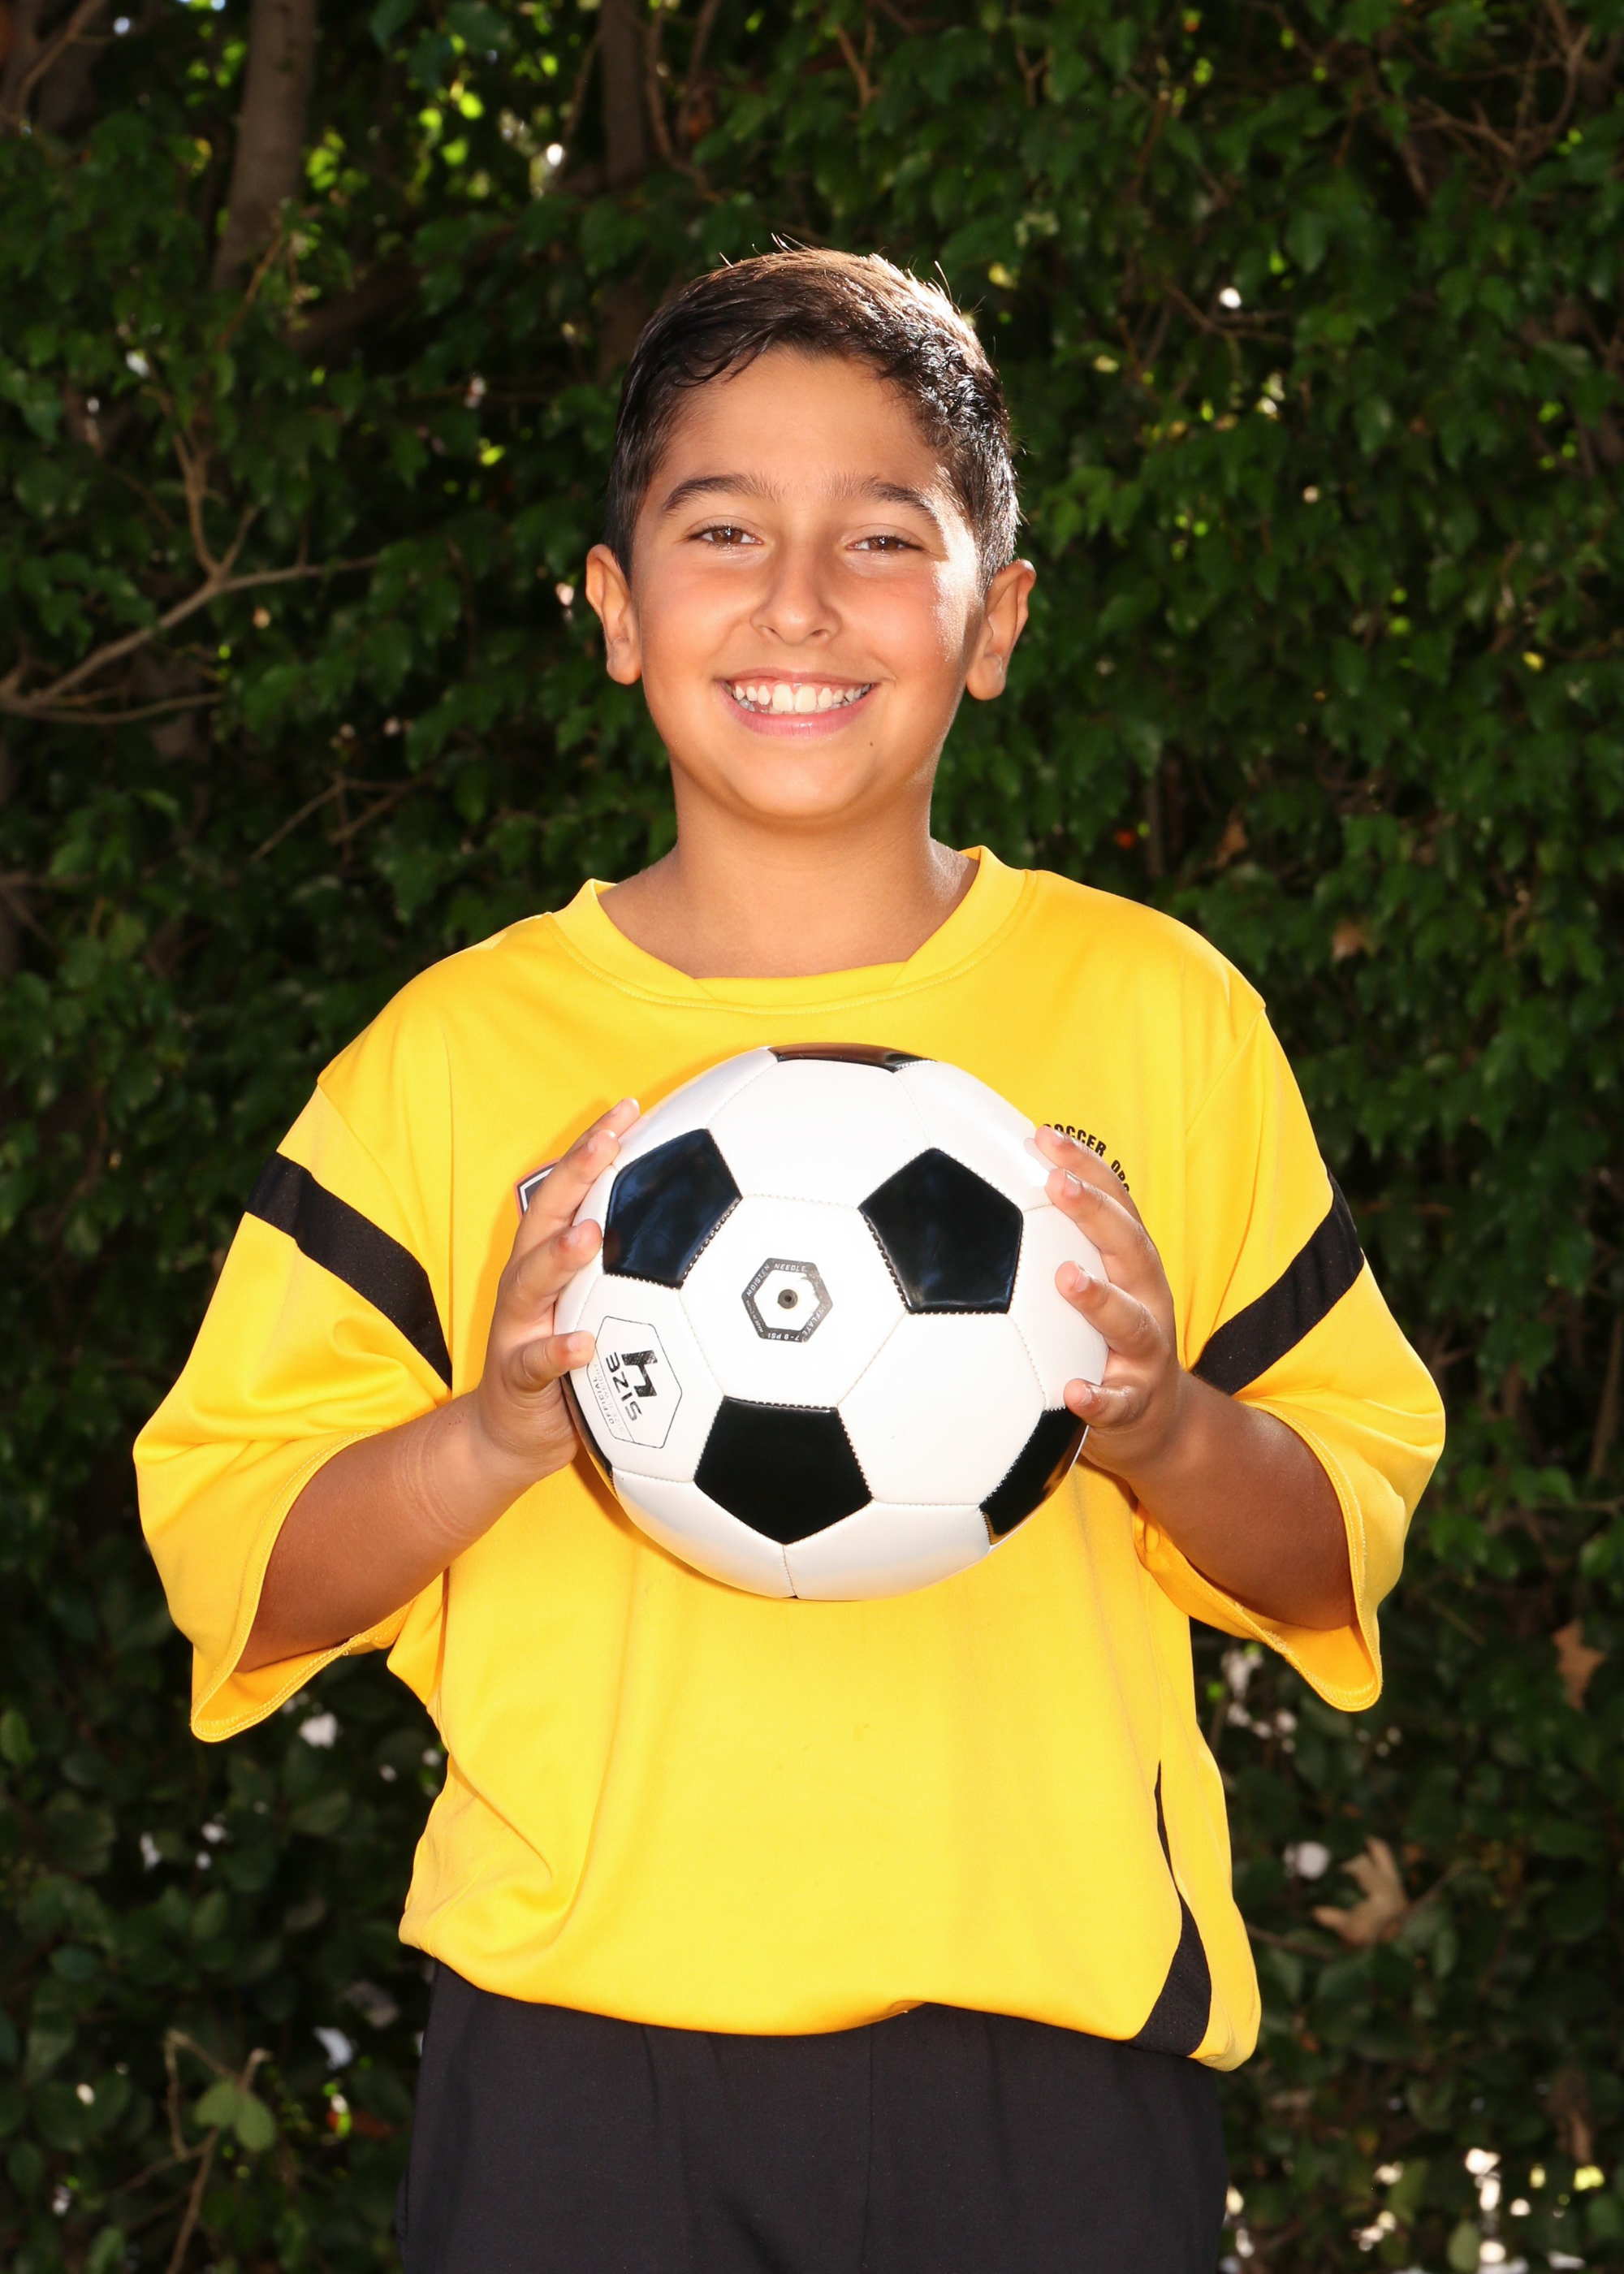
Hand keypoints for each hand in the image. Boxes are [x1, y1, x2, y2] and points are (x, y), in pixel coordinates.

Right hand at [468, 1097, 640, 1485]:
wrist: (510, 1437)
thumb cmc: (571, 1364)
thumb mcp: (604, 1310)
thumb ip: (636, 1273)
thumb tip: (712, 1234)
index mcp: (551, 1260)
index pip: (570, 1189)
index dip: (595, 1146)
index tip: (630, 1107)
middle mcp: (528, 1283)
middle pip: (547, 1215)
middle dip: (576, 1173)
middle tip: (609, 1141)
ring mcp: (518, 1326)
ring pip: (533, 1281)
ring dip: (561, 1256)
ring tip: (592, 1235)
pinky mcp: (517, 1375)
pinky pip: (535, 1362)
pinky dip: (558, 1351)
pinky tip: (584, 1343)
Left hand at [1034, 1126, 1188, 1489]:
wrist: (1158, 1425)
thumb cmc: (1106, 1343)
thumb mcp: (1092, 1287)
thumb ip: (1048, 1248)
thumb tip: (979, 1194)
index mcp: (1131, 1267)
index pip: (1115, 1205)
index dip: (1085, 1167)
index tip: (1044, 1136)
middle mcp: (1146, 1300)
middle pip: (1130, 1247)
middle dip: (1096, 1211)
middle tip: (1057, 1184)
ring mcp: (1145, 1353)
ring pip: (1131, 1322)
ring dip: (1100, 1298)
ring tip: (1066, 1278)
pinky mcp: (1136, 1404)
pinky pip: (1118, 1402)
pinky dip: (1098, 1398)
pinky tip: (1073, 1391)